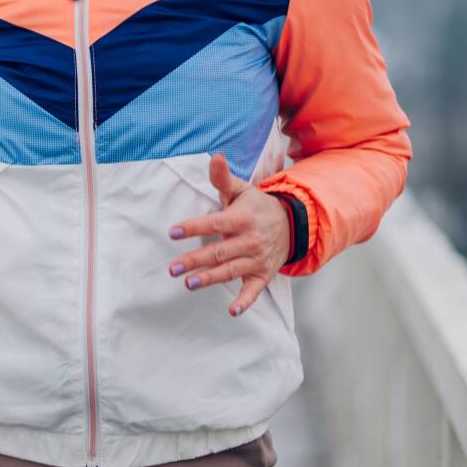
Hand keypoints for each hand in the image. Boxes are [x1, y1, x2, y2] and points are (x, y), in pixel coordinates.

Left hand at [168, 151, 289, 317]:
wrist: (293, 224)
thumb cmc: (257, 207)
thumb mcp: (242, 190)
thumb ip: (223, 178)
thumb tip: (215, 155)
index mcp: (242, 219)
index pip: (214, 223)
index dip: (194, 227)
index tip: (173, 232)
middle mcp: (250, 240)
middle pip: (219, 252)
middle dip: (195, 260)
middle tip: (172, 268)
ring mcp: (257, 259)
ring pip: (231, 270)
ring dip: (211, 278)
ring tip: (189, 284)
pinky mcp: (263, 274)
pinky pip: (254, 290)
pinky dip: (245, 301)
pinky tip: (232, 311)